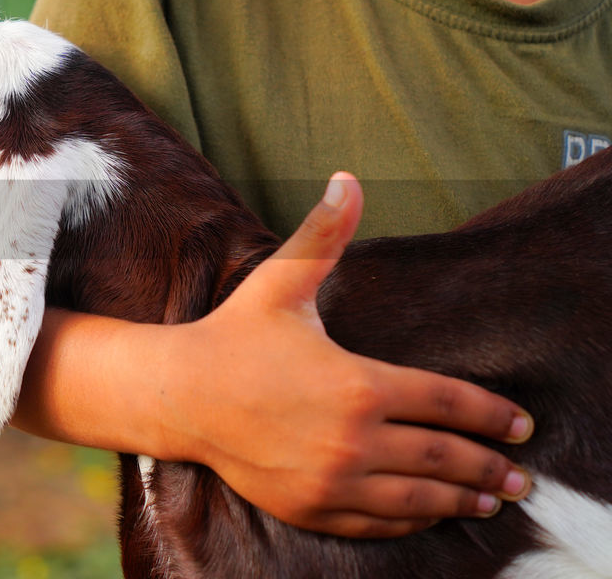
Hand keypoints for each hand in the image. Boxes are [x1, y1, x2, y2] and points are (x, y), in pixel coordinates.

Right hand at [169, 172, 533, 537]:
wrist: (180, 396)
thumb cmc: (234, 336)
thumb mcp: (281, 284)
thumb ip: (324, 235)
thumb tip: (347, 180)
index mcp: (359, 385)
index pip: (449, 404)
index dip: (492, 415)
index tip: (520, 424)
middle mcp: (352, 439)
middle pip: (445, 458)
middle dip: (490, 467)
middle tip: (519, 474)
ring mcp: (332, 480)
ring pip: (418, 498)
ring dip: (461, 499)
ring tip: (488, 498)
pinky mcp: (311, 507)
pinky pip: (378, 521)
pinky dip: (411, 518)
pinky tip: (429, 510)